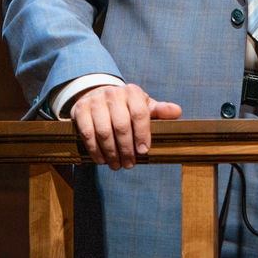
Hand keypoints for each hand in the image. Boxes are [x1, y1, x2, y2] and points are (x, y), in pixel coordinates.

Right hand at [67, 83, 182, 169]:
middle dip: (126, 149)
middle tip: (129, 165)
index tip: (144, 151)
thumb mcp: (144, 106)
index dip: (143, 134)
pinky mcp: (80, 109)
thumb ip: (160, 111)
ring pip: (104, 132)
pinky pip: (87, 133)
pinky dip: (95, 150)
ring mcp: (95, 100)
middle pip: (121, 126)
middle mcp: (113, 93)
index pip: (139, 113)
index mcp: (132, 92)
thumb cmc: (127, 106)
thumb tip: (177, 111)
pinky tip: (101, 160)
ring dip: (111, 153)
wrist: (99, 96)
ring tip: (116, 166)